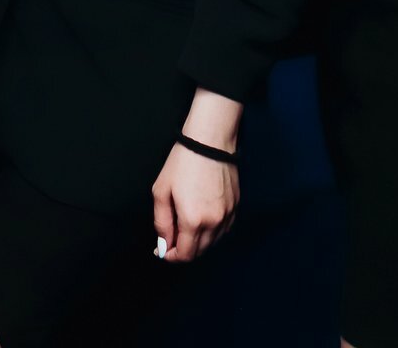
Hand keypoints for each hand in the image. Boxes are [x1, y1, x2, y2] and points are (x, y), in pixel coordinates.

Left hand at [151, 142, 238, 261]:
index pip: (185, 254)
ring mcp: (228, 214)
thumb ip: (161, 223)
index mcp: (193, 220)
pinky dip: (212, 232)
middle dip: (184, 249)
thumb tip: (164, 245)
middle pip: (200, 251)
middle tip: (171, 237)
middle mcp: (214, 222)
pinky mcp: (236, 206)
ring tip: (185, 226)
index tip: (163, 250)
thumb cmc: (182, 163)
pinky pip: (224, 229)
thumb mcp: (161, 191)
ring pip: (213, 242)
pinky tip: (202, 220)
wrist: (209, 141)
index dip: (172, 256)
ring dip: (198, 242)